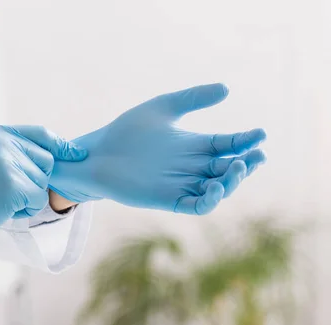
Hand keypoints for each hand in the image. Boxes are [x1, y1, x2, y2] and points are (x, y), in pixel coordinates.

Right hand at [0, 125, 86, 261]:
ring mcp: (7, 161)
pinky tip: (2, 208)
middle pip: (47, 160)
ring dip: (29, 197)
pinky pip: (38, 198)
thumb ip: (15, 153)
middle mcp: (3, 141)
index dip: (62, 146)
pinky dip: (25, 209)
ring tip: (0, 199)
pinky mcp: (12, 184)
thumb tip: (56, 156)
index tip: (77, 154)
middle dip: (35, 179)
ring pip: (44, 182)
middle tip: (4, 189)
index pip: (41, 134)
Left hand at [49, 83, 266, 214]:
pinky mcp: (168, 199)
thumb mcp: (162, 108)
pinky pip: (196, 205)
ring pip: (218, 189)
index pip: (229, 146)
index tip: (259, 134)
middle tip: (257, 155)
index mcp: (194, 145)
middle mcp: (192, 167)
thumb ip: (192, 98)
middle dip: (247, 163)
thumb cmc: (125, 131)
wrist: (97, 153)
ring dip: (232, 181)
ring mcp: (181, 184)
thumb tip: (226, 89)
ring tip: (238, 167)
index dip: (246, 141)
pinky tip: (215, 186)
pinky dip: (210, 199)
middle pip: (229, 169)